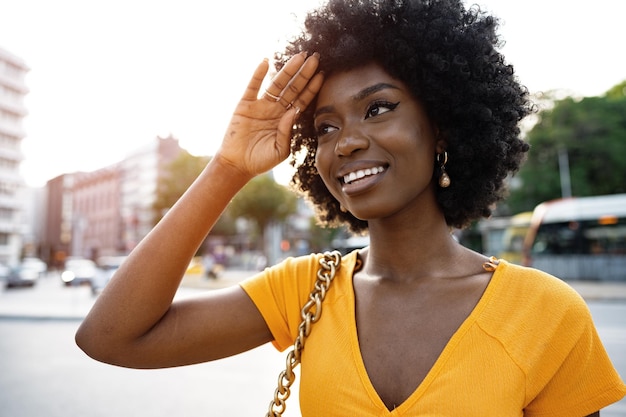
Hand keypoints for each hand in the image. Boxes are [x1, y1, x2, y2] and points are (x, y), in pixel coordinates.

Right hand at [215, 52, 322, 177]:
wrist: (237, 165)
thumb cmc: (261, 160)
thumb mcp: (280, 151)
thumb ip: (288, 132)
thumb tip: (293, 110)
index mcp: (286, 120)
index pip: (302, 100)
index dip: (312, 87)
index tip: (322, 74)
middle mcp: (275, 109)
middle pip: (293, 88)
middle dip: (304, 73)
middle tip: (315, 58)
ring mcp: (261, 105)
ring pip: (277, 84)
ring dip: (287, 70)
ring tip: (299, 56)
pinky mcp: (245, 105)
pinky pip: (253, 86)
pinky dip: (258, 74)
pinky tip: (266, 62)